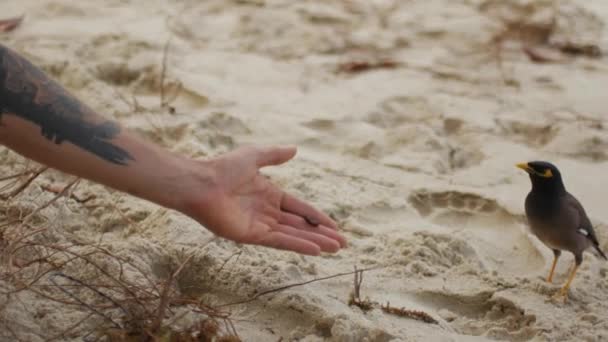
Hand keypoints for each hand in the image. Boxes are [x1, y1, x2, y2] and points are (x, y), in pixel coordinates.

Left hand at [183, 146, 346, 254]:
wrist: (201, 184)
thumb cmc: (223, 168)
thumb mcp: (254, 156)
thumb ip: (274, 155)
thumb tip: (295, 149)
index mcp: (270, 195)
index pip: (300, 209)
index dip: (317, 217)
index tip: (335, 225)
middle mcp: (267, 212)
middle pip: (301, 225)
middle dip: (322, 233)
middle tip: (342, 243)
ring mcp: (260, 225)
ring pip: (294, 235)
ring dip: (315, 241)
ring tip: (336, 248)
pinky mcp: (252, 236)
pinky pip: (280, 241)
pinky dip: (298, 245)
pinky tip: (315, 250)